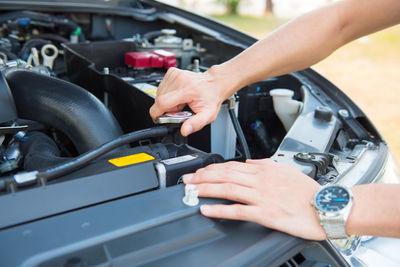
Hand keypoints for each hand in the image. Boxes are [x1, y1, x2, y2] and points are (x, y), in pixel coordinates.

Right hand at [149, 66, 231, 135]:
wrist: (214, 83)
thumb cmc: (211, 97)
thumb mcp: (208, 115)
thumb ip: (195, 124)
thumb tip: (184, 131)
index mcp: (187, 90)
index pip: (162, 102)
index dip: (157, 113)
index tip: (159, 119)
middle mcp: (180, 80)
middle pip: (159, 99)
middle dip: (166, 108)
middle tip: (179, 110)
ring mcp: (175, 74)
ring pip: (159, 93)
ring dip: (166, 101)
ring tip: (180, 102)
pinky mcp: (172, 72)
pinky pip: (162, 87)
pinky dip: (167, 93)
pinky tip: (177, 95)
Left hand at [183, 158, 325, 239]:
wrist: (326, 206)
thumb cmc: (309, 191)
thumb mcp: (287, 170)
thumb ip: (266, 164)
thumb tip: (250, 161)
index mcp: (264, 171)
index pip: (231, 166)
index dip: (212, 168)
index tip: (200, 171)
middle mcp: (260, 181)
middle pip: (224, 175)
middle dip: (202, 177)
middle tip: (187, 180)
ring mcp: (262, 196)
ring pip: (227, 189)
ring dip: (206, 189)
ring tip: (191, 191)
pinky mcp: (265, 213)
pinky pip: (238, 210)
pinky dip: (220, 209)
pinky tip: (208, 209)